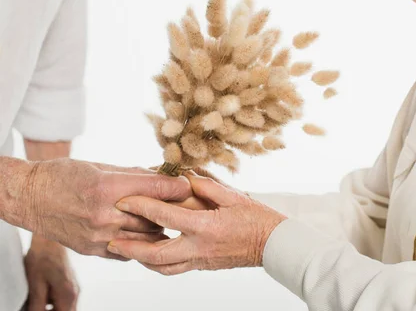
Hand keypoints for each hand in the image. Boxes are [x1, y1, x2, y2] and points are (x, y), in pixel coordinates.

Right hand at [4, 158, 191, 258]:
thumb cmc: (64, 175)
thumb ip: (135, 175)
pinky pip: (129, 251)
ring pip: (146, 236)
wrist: (29, 198)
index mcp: (107, 188)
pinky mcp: (93, 250)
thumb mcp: (101, 166)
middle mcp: (104, 215)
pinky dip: (140, 241)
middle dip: (171, 207)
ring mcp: (99, 236)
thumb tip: (165, 175)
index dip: (178, 187)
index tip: (188, 185)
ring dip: (158, 226)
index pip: (156, 189)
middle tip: (182, 202)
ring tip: (164, 216)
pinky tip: (143, 231)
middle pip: (155, 215)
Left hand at [24, 235, 78, 310]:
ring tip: (39, 298)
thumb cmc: (43, 256)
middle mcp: (75, 292)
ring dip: (52, 307)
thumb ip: (38, 305)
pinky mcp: (69, 283)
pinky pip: (63, 299)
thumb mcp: (35, 285)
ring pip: (64, 307)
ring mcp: (74, 287)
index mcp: (68, 294)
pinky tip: (44, 292)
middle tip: (37, 306)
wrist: (50, 239)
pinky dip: (53, 300)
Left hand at [107, 172, 286, 274]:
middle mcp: (198, 247)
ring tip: (124, 250)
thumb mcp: (233, 195)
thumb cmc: (256, 217)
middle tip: (111, 240)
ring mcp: (200, 260)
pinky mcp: (203, 266)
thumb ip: (206, 186)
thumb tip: (183, 177)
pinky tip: (149, 256)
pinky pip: (174, 269)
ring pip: (162, 267)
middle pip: (155, 253)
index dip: (141, 206)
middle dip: (130, 247)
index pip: (165, 216)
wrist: (273, 245)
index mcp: (205, 226)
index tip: (123, 200)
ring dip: (140, 259)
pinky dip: (157, 264)